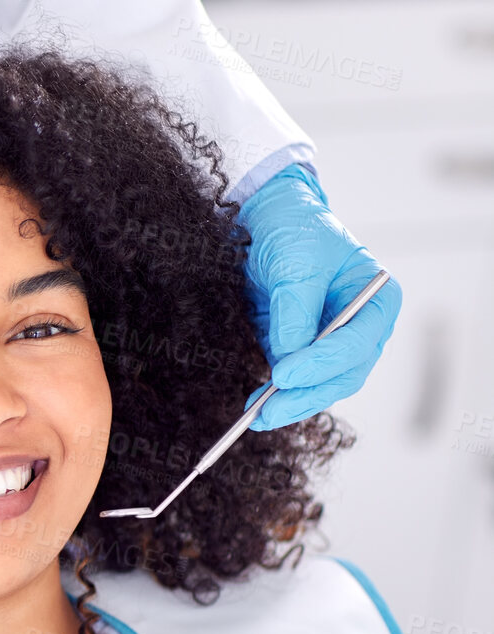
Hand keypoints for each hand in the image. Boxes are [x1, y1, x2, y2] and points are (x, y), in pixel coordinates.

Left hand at [238, 163, 400, 430]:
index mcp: (377, 301)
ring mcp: (332, 342)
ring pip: (320, 386)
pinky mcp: (301, 349)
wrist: (267, 218)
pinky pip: (296, 381)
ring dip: (290, 403)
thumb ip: (294, 311)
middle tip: (268, 412)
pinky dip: (277, 395)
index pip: (356, 344)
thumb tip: (286, 359)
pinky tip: (255, 405)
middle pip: (343, 375)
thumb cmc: (294, 230)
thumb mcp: (296, 263)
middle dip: (305, 395)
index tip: (283, 376)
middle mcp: (361, 327)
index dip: (321, 364)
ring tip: (256, 415)